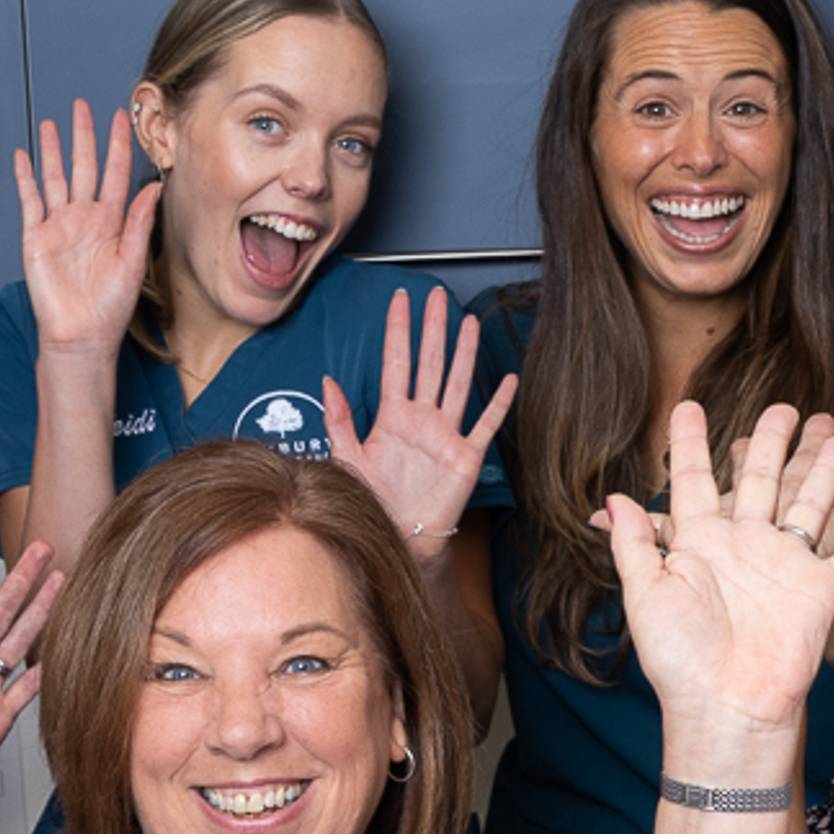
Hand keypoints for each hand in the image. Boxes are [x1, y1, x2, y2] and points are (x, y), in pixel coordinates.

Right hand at [13, 98, 156, 358]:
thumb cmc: (109, 308)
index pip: (115, 174)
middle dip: (83, 136)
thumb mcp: (133, 261)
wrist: (80, 335)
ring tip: (54, 122)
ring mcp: (59, 225)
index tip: (121, 119)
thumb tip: (154, 187)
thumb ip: (140, 222)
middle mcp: (85, 219)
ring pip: (55, 177)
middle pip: (83, 167)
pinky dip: (25, 177)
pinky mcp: (35, 236)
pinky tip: (25, 155)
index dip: (117, 146)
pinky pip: (29, 200)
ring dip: (54, 150)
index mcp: (111, 223)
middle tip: (83, 107)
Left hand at [326, 287, 513, 559]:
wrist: (399, 536)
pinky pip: (485, 424)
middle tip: (437, 297)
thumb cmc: (374, 500)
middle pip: (429, 363)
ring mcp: (446, 434)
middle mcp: (421, 419)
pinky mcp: (466, 456)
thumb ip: (338, 419)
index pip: (396, 362)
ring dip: (463, 353)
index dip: (397, 330)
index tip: (399, 300)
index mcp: (392, 416)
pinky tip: (506, 380)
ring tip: (468, 323)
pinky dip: (497, 403)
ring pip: (456, 383)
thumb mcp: (347, 457)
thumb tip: (327, 381)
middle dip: (432, 329)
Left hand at [608, 404, 833, 736]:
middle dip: (771, 442)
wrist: (725, 707)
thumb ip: (633, 544)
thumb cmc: (679, 661)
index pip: (693, 480)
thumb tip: (612, 497)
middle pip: (760, 479)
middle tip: (784, 408)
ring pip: (811, 503)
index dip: (690, 443)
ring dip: (828, 471)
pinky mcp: (820, 590)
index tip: (689, 406)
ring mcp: (785, 565)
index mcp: (699, 543)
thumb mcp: (645, 596)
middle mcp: (744, 545)